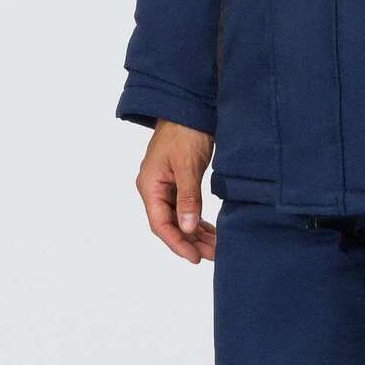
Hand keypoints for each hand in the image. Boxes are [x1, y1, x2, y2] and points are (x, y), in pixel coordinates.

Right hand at [136, 121, 216, 261]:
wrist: (188, 106)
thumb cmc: (185, 131)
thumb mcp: (188, 166)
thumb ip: (188, 198)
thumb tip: (187, 228)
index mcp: (150, 185)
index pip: (161, 224)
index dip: (178, 243)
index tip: (195, 258)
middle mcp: (153, 188)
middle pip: (169, 224)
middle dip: (190, 242)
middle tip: (213, 255)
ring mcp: (164, 185)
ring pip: (178, 218)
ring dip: (195, 233)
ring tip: (215, 248)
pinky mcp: (176, 181)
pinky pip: (184, 207)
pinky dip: (196, 220)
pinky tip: (209, 231)